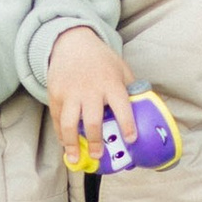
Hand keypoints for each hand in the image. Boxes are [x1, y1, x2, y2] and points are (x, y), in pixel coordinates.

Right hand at [46, 27, 138, 162]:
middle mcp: (90, 89)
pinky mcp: (55, 94)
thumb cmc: (101, 60)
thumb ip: (131, 89)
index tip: (131, 139)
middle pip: (92, 120)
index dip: (127, 123)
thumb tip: (146, 112)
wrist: (72, 42)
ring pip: (69, 123)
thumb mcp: (121, 69)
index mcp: (111, 83)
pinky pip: (57, 119)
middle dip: (95, 140)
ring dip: (72, 144)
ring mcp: (70, 92)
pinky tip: (66, 145)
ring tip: (76, 159)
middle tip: (99, 155)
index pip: (121, 106)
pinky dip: (60, 134)